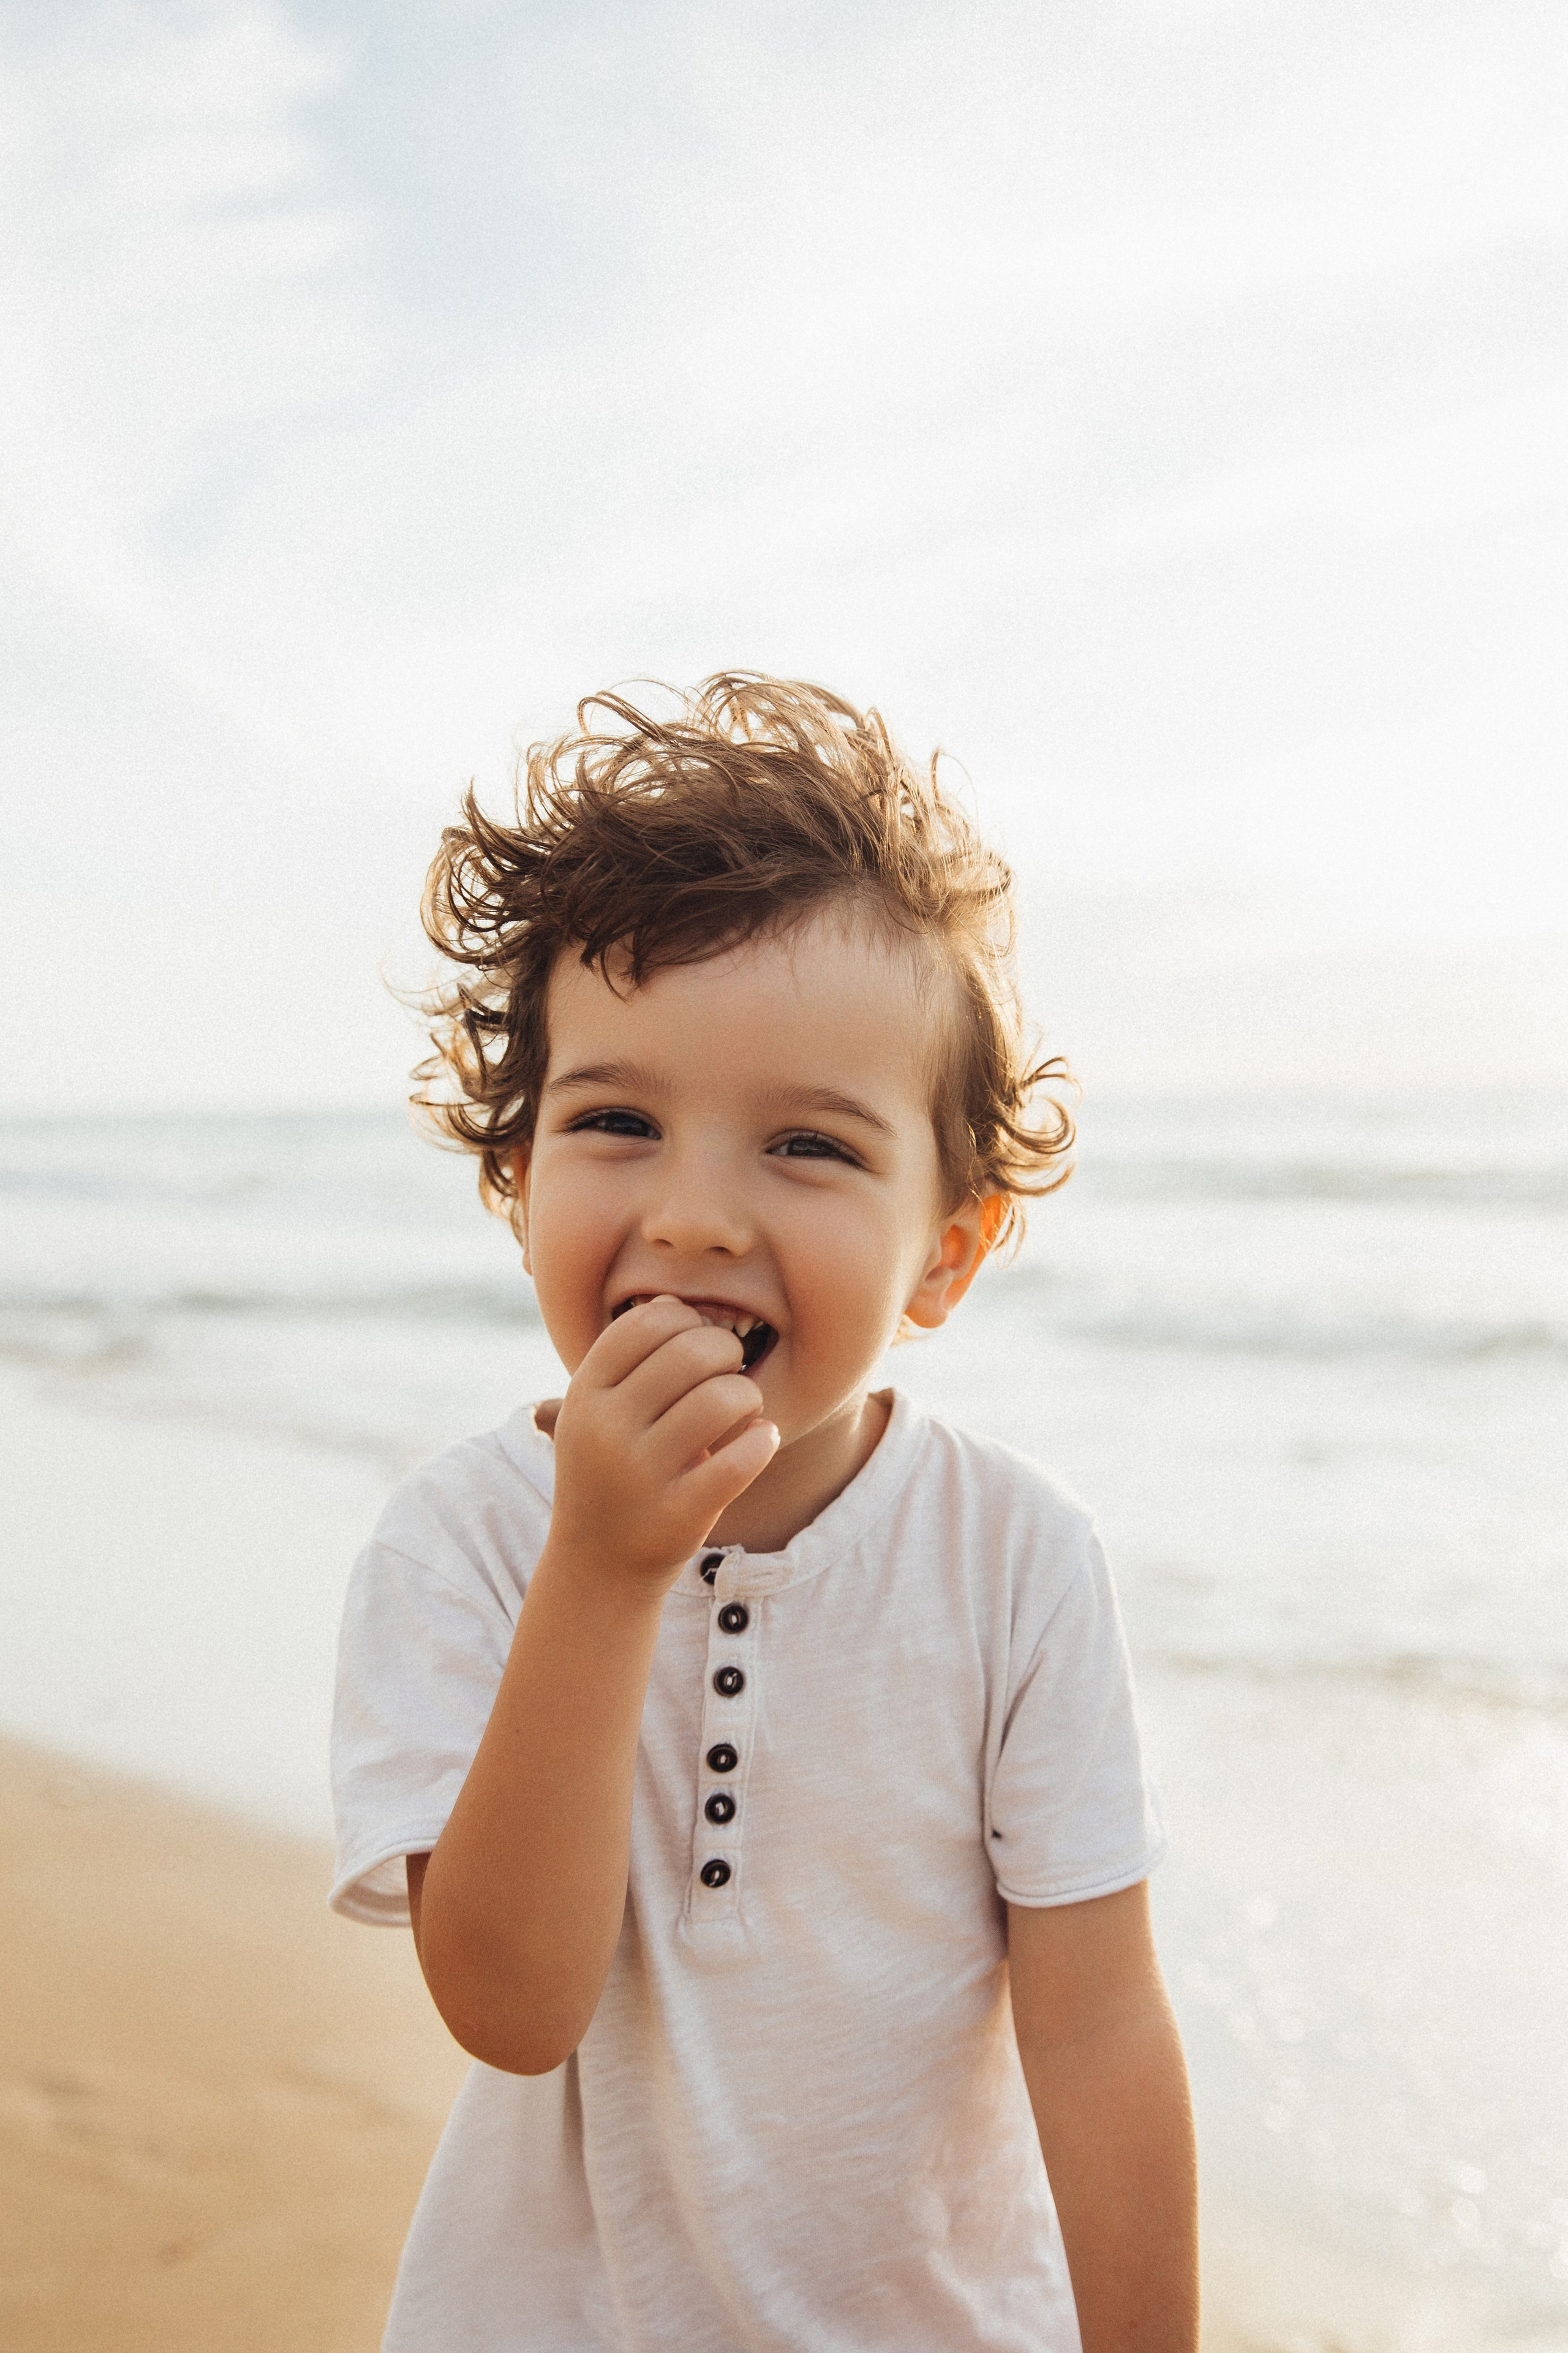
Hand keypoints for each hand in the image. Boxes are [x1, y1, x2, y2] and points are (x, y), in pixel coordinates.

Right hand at [547, 1296, 779, 1585]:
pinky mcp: (678, 1515)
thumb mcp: (598, 1412)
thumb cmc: (612, 1470)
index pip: (646, 1322)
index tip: (698, 1340)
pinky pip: (742, 1458)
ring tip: (745, 1409)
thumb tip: (677, 1304)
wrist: (598, 1565)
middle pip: (691, 1351)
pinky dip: (764, 1439)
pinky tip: (761, 1438)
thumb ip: (631, 1360)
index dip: (686, 1319)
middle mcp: (605, 1430)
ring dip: (748, 1395)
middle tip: (730, 1372)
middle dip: (726, 1350)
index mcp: (585, 1395)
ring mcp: (639, 1475)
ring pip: (722, 1398)